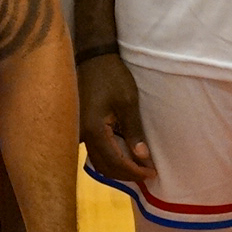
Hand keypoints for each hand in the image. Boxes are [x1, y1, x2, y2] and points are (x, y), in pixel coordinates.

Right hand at [76, 53, 154, 184]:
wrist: (92, 58)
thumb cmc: (112, 76)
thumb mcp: (127, 102)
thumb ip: (134, 131)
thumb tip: (142, 158)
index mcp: (93, 129)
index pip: (115, 161)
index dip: (134, 171)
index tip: (152, 174)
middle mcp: (82, 135)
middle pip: (104, 166)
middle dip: (127, 174)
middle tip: (148, 173)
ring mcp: (79, 132)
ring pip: (98, 161)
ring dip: (118, 168)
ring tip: (139, 167)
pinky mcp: (82, 128)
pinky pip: (95, 151)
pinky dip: (110, 158)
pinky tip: (125, 156)